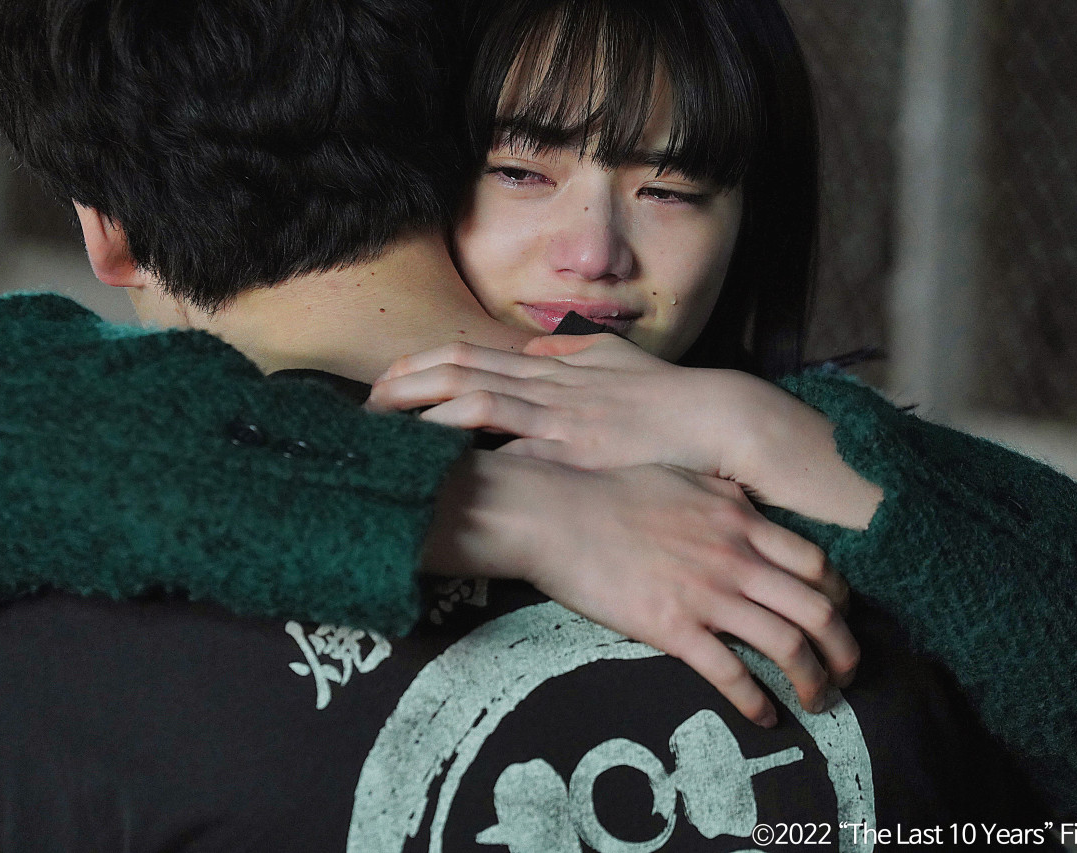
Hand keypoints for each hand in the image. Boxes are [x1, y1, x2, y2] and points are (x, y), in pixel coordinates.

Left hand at [368, 335, 741, 476]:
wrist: (712, 418)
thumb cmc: (666, 395)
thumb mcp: (618, 358)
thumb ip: (575, 349)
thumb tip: (541, 345)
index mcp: (551, 368)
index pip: (473, 355)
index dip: (424, 362)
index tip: (388, 375)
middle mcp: (547, 387)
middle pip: (460, 372)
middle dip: (406, 384)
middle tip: (365, 402)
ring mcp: (559, 419)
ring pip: (477, 402)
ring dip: (425, 411)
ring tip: (384, 427)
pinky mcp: (575, 455)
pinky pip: (515, 456)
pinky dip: (476, 461)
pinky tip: (441, 472)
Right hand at [425, 452, 858, 724]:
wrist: (557, 514)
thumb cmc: (612, 492)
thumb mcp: (682, 478)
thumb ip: (723, 497)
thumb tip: (747, 508)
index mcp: (740, 519)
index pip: (816, 564)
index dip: (839, 598)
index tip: (838, 618)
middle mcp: (735, 557)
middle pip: (817, 610)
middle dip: (845, 648)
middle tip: (850, 672)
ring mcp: (707, 594)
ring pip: (786, 645)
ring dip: (814, 680)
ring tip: (820, 701)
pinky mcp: (673, 628)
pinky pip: (730, 673)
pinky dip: (757, 701)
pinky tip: (765, 717)